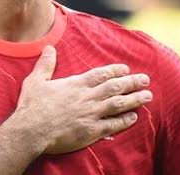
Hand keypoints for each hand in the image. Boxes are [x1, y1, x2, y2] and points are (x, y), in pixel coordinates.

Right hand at [12, 46, 152, 154]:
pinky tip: (135, 117)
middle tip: (146, 79)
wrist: (31, 130)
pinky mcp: (91, 132)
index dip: (115, 71)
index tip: (126, 69)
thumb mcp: (36, 80)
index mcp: (76, 84)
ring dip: (135, 99)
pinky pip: (113, 125)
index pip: (101, 74)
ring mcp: (91, 115)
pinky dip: (125, 121)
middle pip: (115, 87)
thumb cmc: (32, 106)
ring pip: (118, 104)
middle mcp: (87, 98)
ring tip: (148, 95)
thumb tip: (49, 47)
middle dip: (132, 82)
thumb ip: (45, 64)